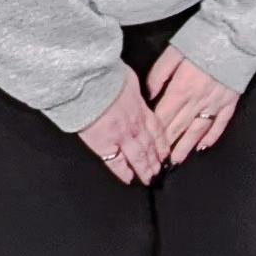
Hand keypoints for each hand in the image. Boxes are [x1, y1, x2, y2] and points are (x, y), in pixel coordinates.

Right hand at [77, 68, 161, 183]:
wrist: (88, 83)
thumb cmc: (105, 77)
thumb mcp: (128, 79)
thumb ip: (132, 90)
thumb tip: (131, 89)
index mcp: (140, 108)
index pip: (156, 128)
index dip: (162, 141)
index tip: (166, 151)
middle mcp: (135, 124)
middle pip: (150, 145)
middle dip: (156, 159)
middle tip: (161, 170)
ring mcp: (121, 136)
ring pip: (139, 156)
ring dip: (146, 168)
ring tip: (150, 177)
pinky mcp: (104, 144)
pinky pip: (116, 162)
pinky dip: (123, 172)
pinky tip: (129, 179)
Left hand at [142, 47, 240, 166]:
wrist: (235, 37)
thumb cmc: (202, 41)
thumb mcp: (172, 52)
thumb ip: (158, 75)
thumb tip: (150, 95)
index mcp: (181, 88)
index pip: (163, 116)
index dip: (154, 133)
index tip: (146, 145)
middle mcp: (197, 100)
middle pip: (178, 127)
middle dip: (166, 146)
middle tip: (157, 162)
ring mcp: (215, 103)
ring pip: (198, 130)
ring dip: (186, 146)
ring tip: (177, 160)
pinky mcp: (230, 101)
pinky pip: (220, 123)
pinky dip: (212, 136)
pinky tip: (204, 146)